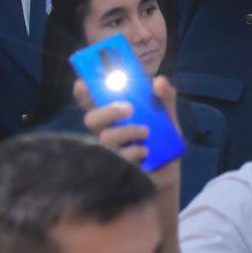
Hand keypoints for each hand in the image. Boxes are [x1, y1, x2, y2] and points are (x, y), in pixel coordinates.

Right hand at [76, 75, 181, 192]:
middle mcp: (106, 132)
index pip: (92, 102)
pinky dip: (134, 150)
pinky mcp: (116, 169)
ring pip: (105, 138)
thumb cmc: (163, 141)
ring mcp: (109, 152)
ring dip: (128, 131)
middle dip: (108, 111)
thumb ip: (165, 97)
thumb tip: (158, 81)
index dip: (83, 93)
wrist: (170, 171)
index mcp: (114, 116)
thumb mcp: (168, 117)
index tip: (82, 83)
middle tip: (129, 108)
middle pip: (91, 119)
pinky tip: (146, 151)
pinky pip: (118, 158)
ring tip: (146, 131)